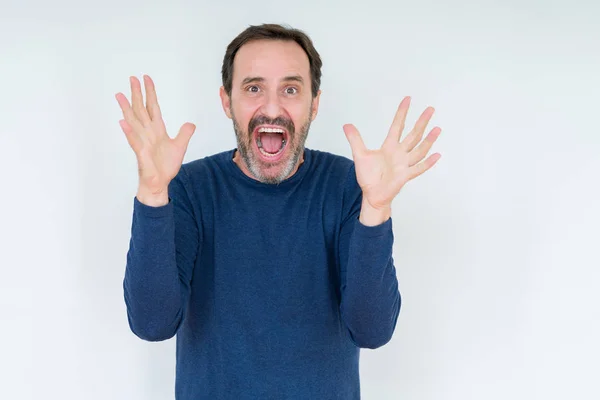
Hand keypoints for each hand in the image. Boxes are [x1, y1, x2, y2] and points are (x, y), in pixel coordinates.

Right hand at [115, 75, 195, 204]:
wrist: (160, 182)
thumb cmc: (165, 166)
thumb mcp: (180, 147)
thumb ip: (184, 134)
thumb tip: (191, 123)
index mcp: (157, 129)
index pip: (153, 107)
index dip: (150, 93)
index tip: (146, 78)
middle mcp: (147, 132)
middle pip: (141, 109)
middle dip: (137, 94)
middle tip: (132, 77)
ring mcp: (142, 141)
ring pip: (133, 121)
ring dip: (127, 108)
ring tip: (120, 95)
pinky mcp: (141, 153)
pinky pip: (134, 141)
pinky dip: (129, 132)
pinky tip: (123, 123)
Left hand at [343, 96, 440, 219]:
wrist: (371, 194)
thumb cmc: (368, 176)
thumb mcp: (359, 155)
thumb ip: (355, 139)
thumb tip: (346, 125)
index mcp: (389, 147)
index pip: (397, 126)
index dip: (402, 113)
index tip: (408, 99)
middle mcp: (399, 153)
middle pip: (413, 135)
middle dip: (421, 122)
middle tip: (430, 109)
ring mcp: (404, 164)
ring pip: (419, 150)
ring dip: (428, 140)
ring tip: (437, 129)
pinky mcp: (404, 176)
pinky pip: (418, 168)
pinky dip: (427, 163)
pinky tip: (436, 155)